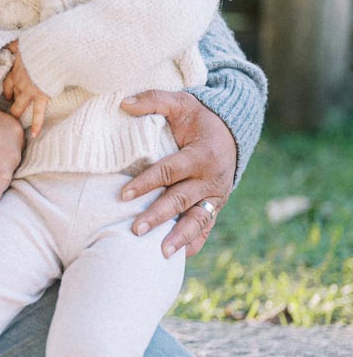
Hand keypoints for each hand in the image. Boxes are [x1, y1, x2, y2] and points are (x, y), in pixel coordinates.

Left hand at [2, 41, 49, 138]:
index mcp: (16, 69)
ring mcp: (29, 91)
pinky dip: (36, 125)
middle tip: (10, 108)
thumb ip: (15, 45)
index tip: (8, 93)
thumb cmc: (39, 45)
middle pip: (11, 95)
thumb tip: (10, 43)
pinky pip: (38, 114)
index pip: (7, 83)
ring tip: (14, 123)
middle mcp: (19, 82)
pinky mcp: (41, 96)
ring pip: (19, 106)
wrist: (52, 50)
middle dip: (10, 101)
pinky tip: (33, 135)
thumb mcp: (22, 43)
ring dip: (16, 114)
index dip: (7, 89)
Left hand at [120, 91, 236, 258]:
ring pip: (198, 220)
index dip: (147, 182)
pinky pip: (206, 228)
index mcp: (203, 155)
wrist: (231, 132)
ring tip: (161, 253)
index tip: (124, 194)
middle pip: (181, 199)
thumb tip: (124, 102)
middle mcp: (212, 179)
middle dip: (158, 215)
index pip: (170, 170)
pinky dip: (194, 242)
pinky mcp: (216, 206)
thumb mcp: (181, 102)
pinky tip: (180, 257)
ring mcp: (216, 196)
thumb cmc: (199, 118)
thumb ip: (154, 99)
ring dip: (179, 237)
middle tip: (135, 229)